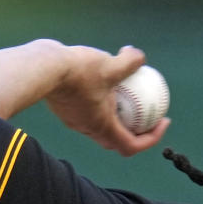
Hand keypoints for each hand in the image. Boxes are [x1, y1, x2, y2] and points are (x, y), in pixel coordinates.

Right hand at [46, 45, 169, 156]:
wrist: (40, 67)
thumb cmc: (77, 70)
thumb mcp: (111, 64)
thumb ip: (130, 62)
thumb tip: (140, 57)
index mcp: (104, 127)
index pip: (132, 146)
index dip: (151, 138)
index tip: (162, 122)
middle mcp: (88, 129)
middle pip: (117, 139)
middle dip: (135, 131)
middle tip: (147, 114)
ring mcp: (74, 121)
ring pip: (100, 124)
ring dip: (116, 116)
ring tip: (126, 94)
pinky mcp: (64, 110)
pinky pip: (87, 111)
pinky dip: (100, 103)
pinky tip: (102, 81)